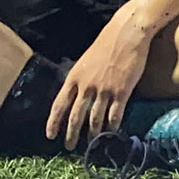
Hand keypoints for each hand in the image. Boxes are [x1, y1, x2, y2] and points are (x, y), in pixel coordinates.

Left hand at [49, 12, 155, 146]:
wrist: (127, 32)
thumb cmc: (107, 43)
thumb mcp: (86, 61)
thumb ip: (80, 79)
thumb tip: (77, 96)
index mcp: (74, 77)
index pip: (59, 105)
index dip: (54, 123)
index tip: (50, 136)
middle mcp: (87, 86)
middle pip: (75, 117)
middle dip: (71, 134)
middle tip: (70, 147)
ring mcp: (104, 89)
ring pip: (95, 118)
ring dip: (93, 133)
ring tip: (92, 142)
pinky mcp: (122, 90)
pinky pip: (115, 114)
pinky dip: (113, 125)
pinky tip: (112, 131)